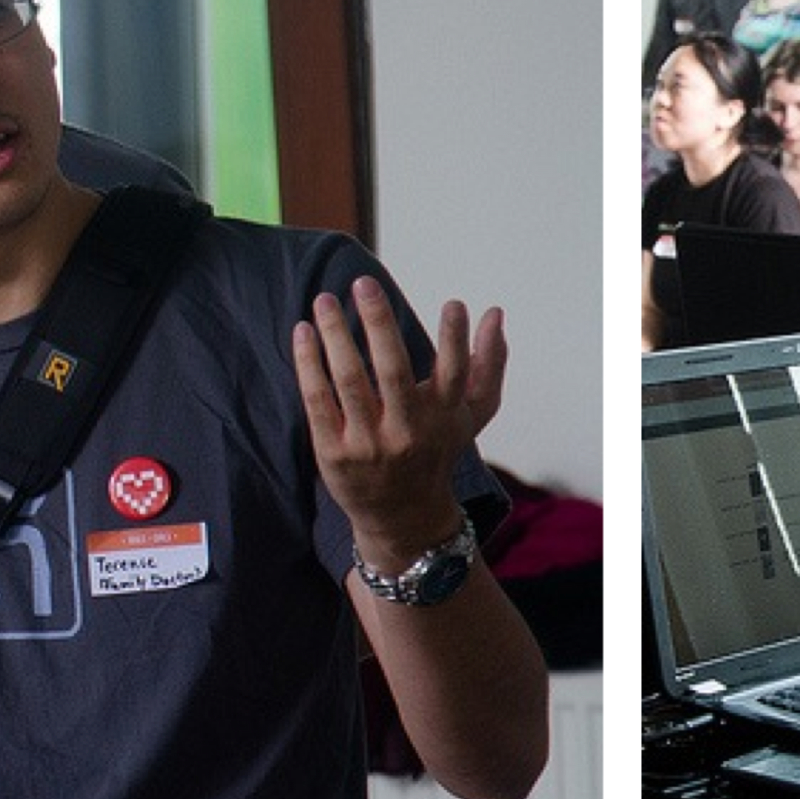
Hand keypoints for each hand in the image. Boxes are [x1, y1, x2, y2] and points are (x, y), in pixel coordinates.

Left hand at [292, 277, 506, 557]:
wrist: (402, 516)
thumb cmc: (437, 449)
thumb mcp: (472, 413)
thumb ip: (489, 363)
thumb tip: (496, 313)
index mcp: (443, 417)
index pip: (454, 374)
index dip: (456, 340)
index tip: (455, 303)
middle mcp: (407, 432)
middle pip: (393, 371)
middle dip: (379, 323)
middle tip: (364, 283)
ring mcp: (368, 444)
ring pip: (349, 381)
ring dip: (335, 336)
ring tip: (324, 300)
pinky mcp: (334, 453)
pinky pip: (318, 401)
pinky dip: (308, 365)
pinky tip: (303, 332)